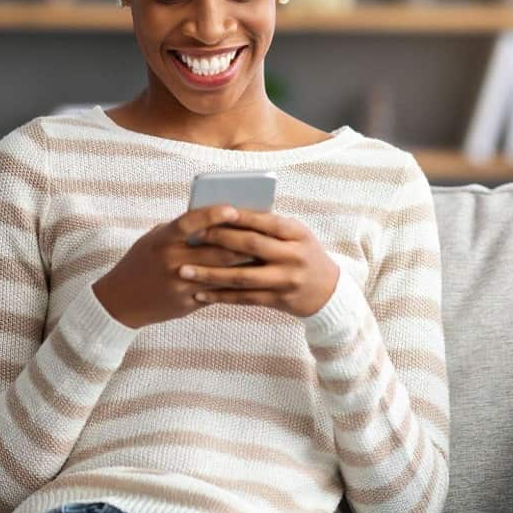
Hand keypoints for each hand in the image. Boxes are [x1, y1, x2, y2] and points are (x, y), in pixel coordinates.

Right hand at [91, 204, 255, 328]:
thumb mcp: (154, 239)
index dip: (213, 215)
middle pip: (216, 250)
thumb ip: (181, 231)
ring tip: (265, 255)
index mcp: (163, 240)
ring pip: (222, 273)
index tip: (233, 209)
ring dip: (245, 264)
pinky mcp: (186, 303)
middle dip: (243, 243)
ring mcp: (180, 284)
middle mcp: (172, 261)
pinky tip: (251, 277)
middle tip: (265, 235)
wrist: (120, 300)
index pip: (191, 222)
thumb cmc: (141, 261)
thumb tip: (217, 219)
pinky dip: (234, 283)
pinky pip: (216, 292)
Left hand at [175, 208, 339, 317]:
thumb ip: (269, 227)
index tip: (212, 212)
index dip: (239, 217)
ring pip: (242, 277)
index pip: (266, 221)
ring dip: (211, 274)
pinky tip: (200, 293)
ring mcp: (286, 280)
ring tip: (185, 271)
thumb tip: (227, 214)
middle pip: (251, 246)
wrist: (328, 291)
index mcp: (297, 233)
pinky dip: (221, 296)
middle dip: (220, 239)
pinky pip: (244, 298)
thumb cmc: (303, 254)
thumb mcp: (296, 235)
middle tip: (193, 237)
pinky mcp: (278, 301)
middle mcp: (293, 256)